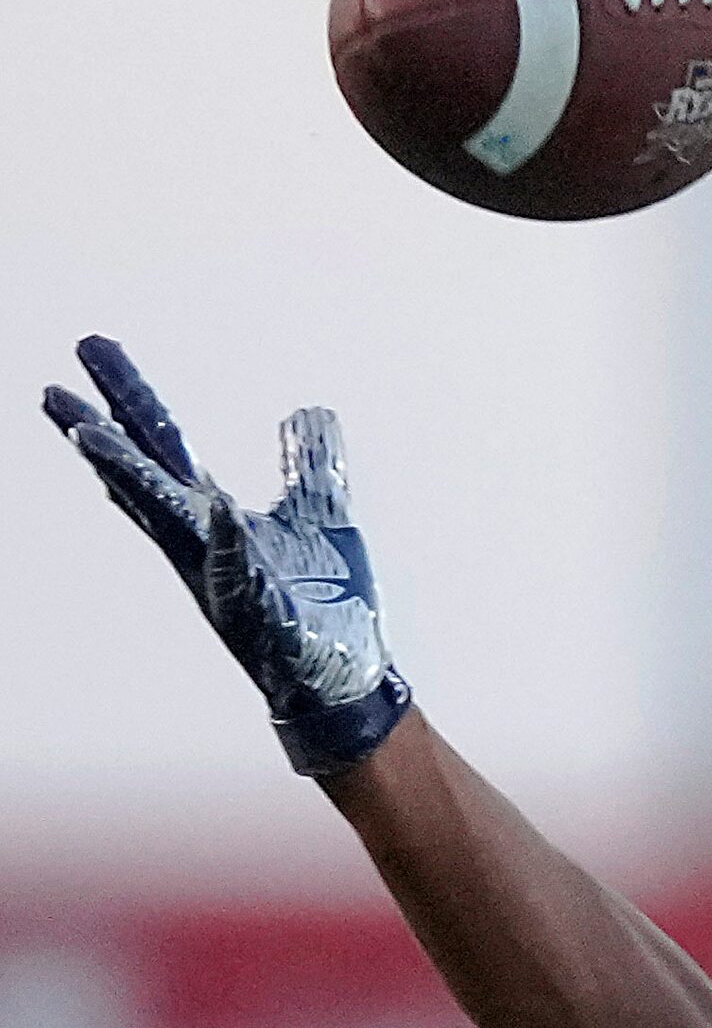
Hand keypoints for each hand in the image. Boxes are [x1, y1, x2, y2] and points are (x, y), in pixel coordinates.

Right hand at [43, 336, 410, 775]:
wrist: (345, 674)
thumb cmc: (326, 601)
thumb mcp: (322, 513)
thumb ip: (309, 464)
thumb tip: (306, 409)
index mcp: (214, 516)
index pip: (163, 446)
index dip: (130, 399)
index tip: (91, 352)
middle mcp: (203, 542)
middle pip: (143, 474)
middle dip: (99, 431)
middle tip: (50, 389)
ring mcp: (222, 576)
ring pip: (164, 520)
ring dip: (129, 478)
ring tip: (89, 436)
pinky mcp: (256, 611)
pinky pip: (238, 569)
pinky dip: (228, 538)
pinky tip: (219, 506)